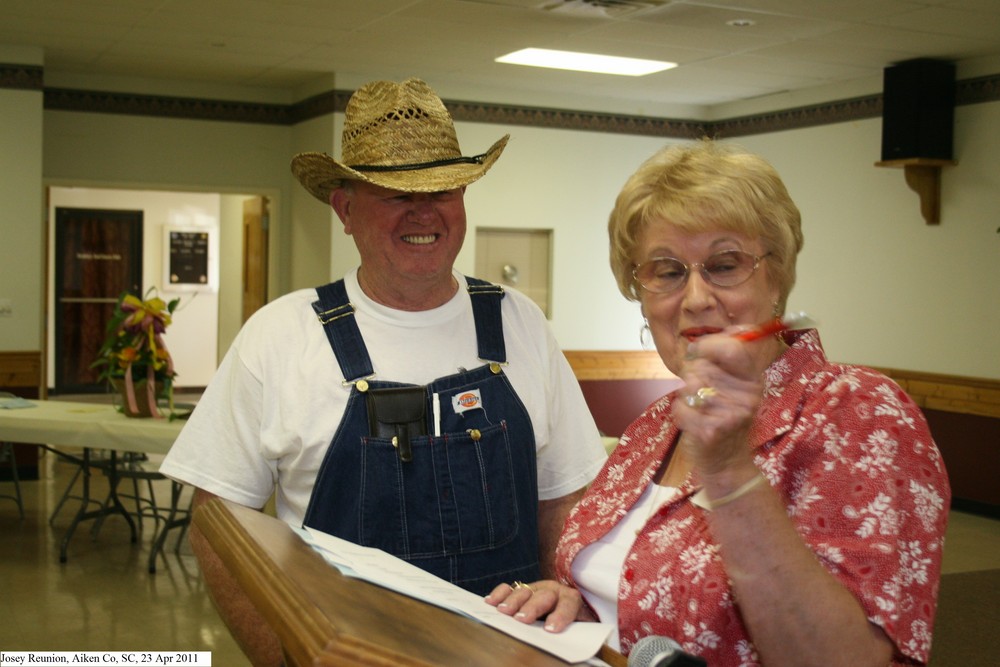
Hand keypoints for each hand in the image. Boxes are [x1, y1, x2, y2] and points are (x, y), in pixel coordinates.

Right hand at [484, 580, 591, 631]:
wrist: (565, 613)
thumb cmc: (571, 625)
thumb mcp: (577, 630)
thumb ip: (575, 636)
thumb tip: (585, 652)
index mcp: (570, 600)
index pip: (569, 603)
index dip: (561, 615)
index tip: (551, 629)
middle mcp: (552, 591)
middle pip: (543, 596)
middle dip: (532, 607)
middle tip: (522, 619)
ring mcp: (535, 589)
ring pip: (524, 591)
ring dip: (513, 601)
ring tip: (503, 612)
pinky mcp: (521, 591)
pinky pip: (509, 588)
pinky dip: (500, 594)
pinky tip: (491, 602)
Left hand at [673, 331, 766, 476]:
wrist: (727, 463)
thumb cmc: (726, 419)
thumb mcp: (737, 387)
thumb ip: (731, 358)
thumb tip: (736, 327)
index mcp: (753, 381)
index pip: (733, 348)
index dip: (709, 344)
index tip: (697, 351)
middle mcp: (747, 396)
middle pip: (703, 366)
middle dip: (692, 375)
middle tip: (700, 393)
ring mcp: (730, 415)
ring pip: (689, 385)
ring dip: (686, 396)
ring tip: (698, 408)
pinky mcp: (711, 431)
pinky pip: (681, 407)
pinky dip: (680, 413)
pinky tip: (693, 422)